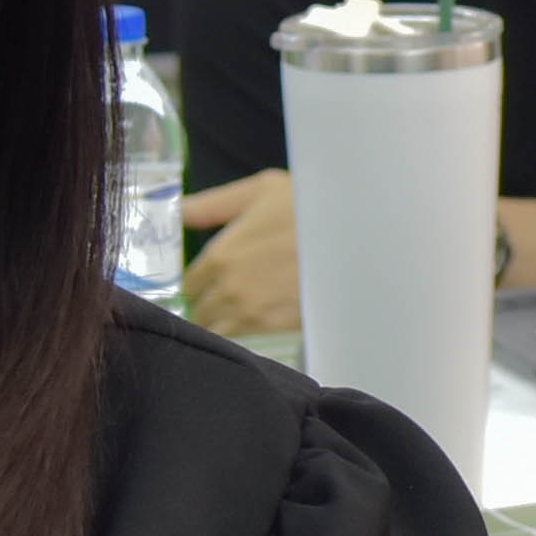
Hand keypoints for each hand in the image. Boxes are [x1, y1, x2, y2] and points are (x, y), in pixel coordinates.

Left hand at [178, 171, 298, 336]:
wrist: (359, 236)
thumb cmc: (310, 206)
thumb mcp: (261, 191)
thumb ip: (212, 205)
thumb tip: (177, 212)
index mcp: (220, 255)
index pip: (188, 284)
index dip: (196, 281)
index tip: (207, 278)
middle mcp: (230, 290)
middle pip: (200, 312)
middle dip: (207, 304)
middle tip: (223, 294)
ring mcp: (254, 315)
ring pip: (219, 332)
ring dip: (223, 323)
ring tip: (241, 310)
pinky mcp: (279, 332)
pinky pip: (246, 343)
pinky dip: (245, 335)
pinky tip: (260, 319)